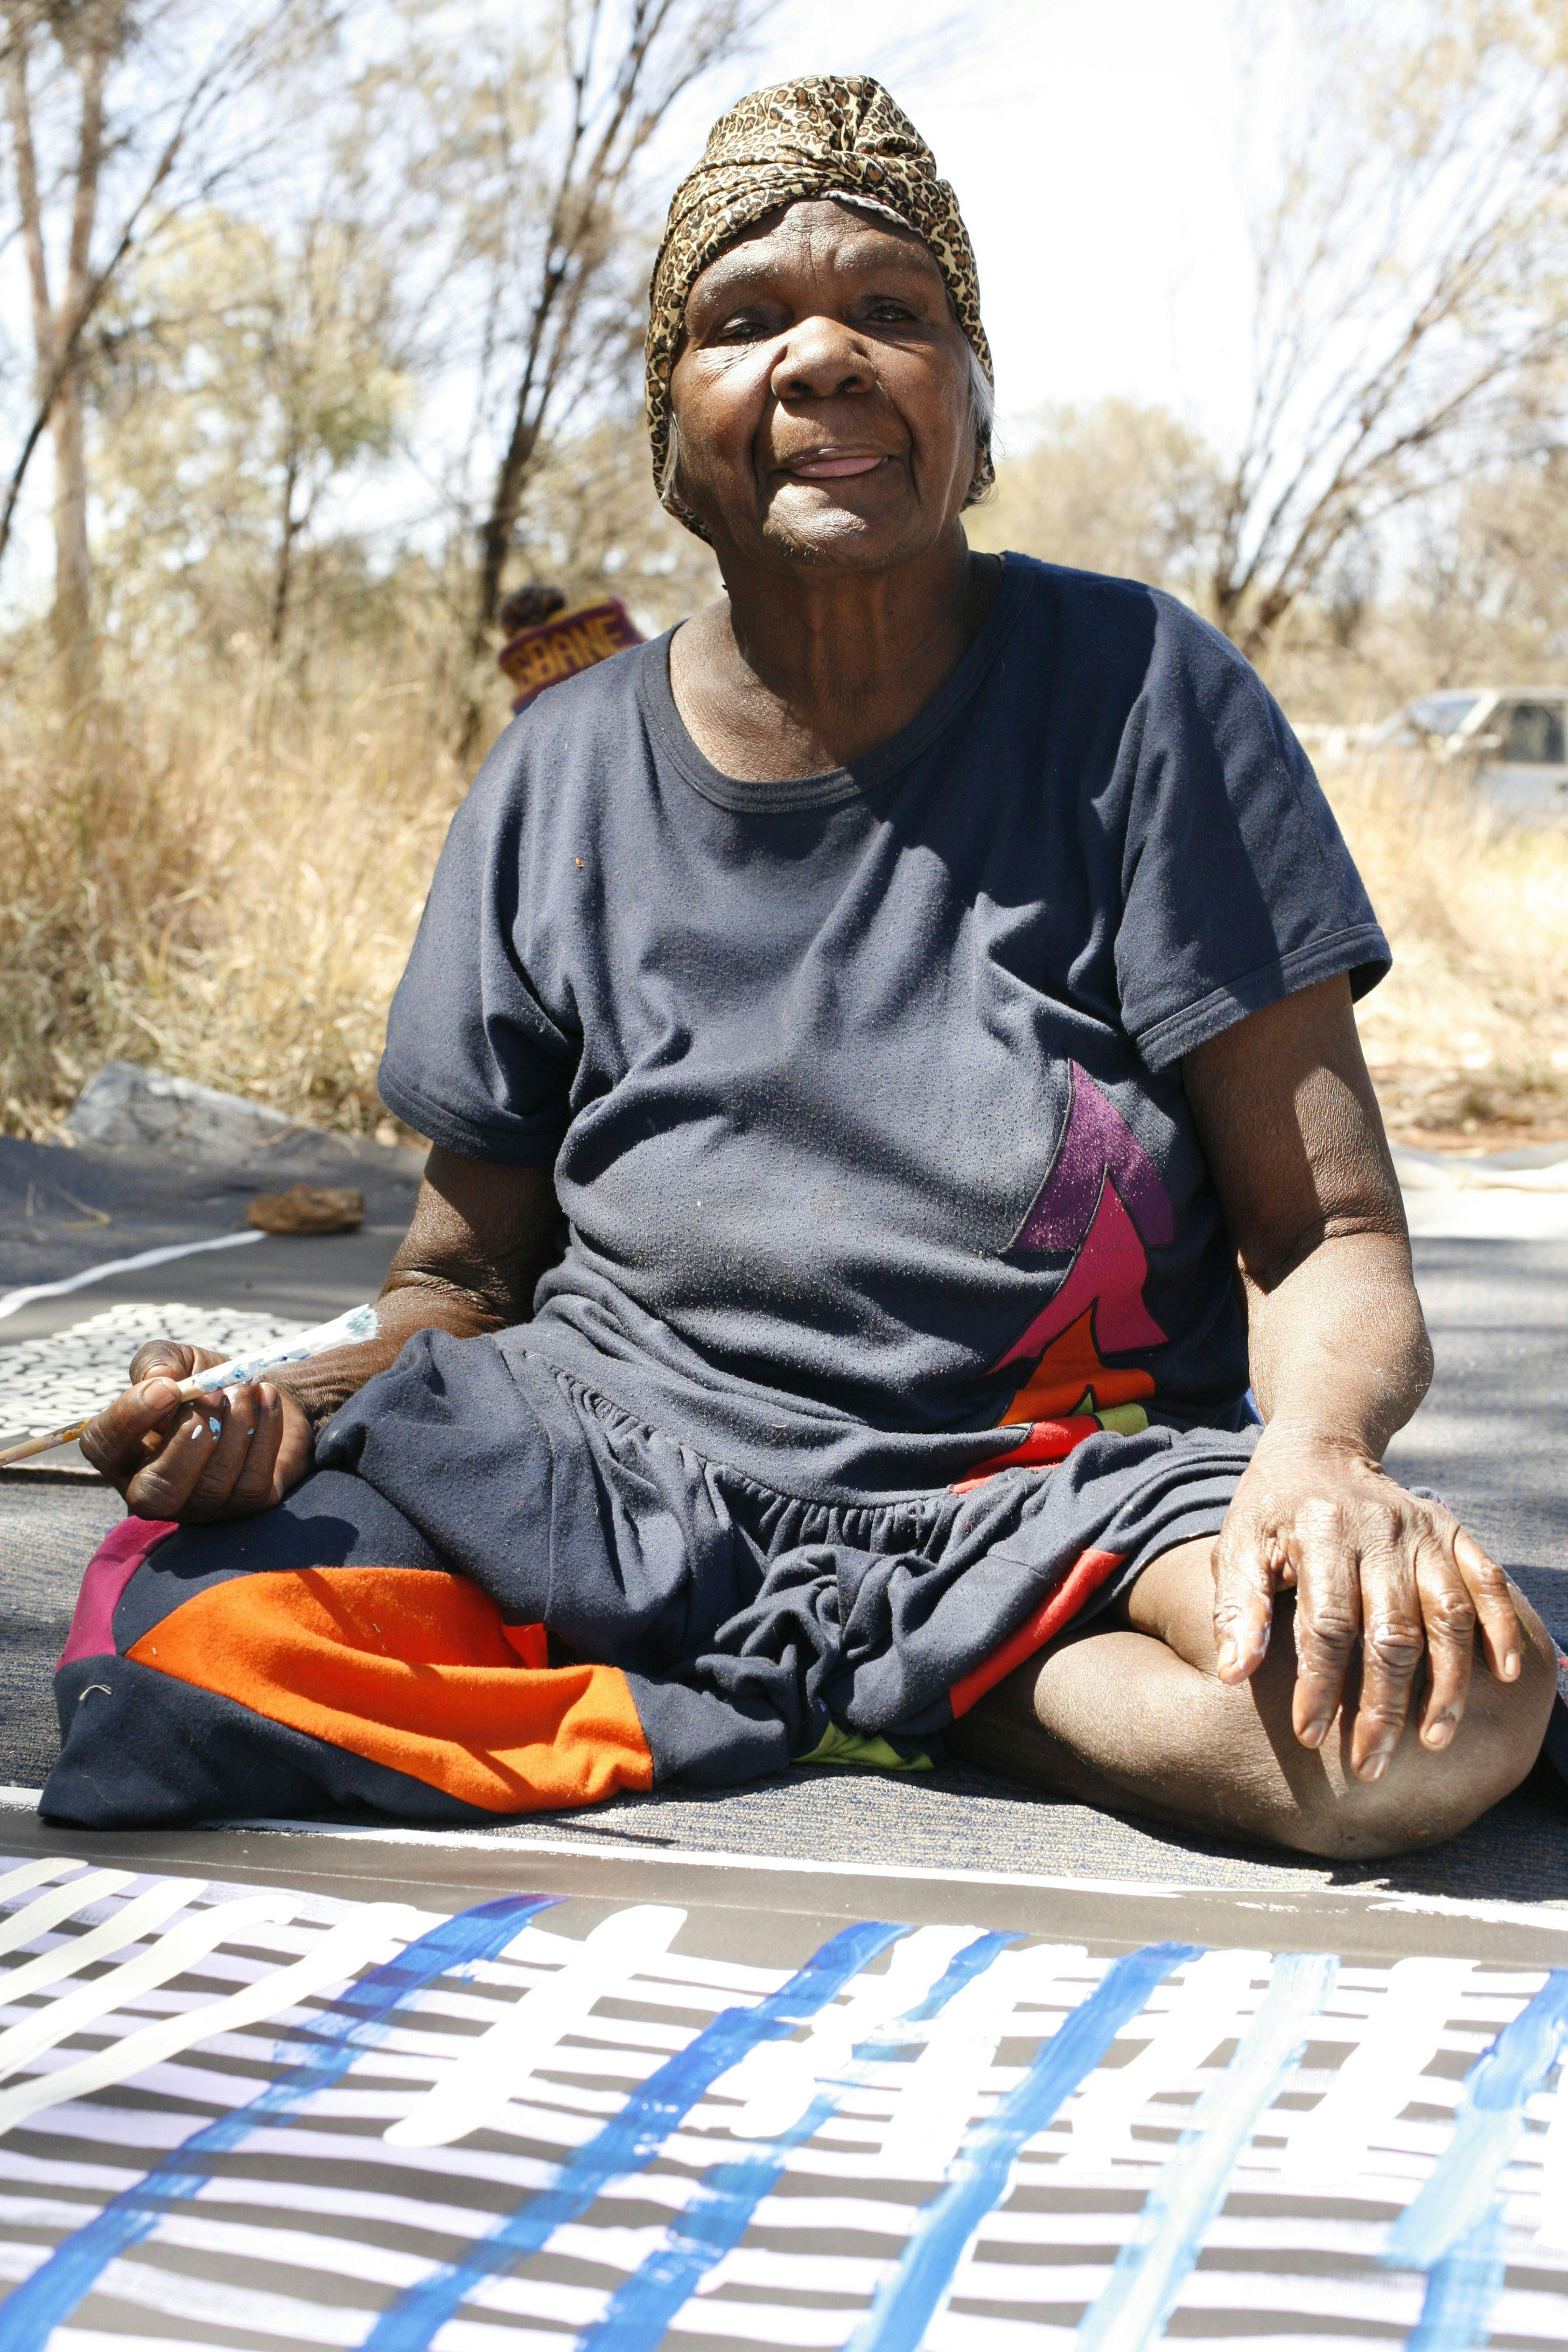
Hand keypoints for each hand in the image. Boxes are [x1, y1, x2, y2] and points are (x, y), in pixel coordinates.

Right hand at [80, 1340, 313, 1521]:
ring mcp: (198, 1506)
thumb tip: (159, 1376)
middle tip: (214, 1394)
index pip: (104, 1447)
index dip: (131, 1418)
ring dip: (235, 1426)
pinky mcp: (243, 1507)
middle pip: (155, 1492)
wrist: (260, 1396)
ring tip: (245, 1389)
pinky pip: (251, 1482)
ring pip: (210, 1485)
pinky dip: (264, 1431)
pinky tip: (267, 1399)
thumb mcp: (179, 1361)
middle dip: (189, 1437)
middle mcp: (152, 1490)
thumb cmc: (206, 1383)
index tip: (167, 1388)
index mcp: (122, 1451)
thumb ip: (159, 1360)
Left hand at [1212, 1425, 1522, 1780]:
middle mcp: (1380, 1531)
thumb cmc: (1271, 1511)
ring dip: (1446, 1684)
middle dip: (1384, 1706)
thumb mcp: (1237, 1546)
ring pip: (1448, 1616)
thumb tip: (1233, 1674)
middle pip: (1391, 1632)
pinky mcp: (1453, 1530)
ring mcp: (1424, 1531)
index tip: (1310, 1736)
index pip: (1326, 1625)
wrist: (1320, 1447)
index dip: (1320, 1685)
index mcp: (1321, 1533)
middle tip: (1370, 1764)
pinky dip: (1501, 1628)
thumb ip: (1238, 1609)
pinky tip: (1502, 1676)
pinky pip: (1489, 1582)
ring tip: (1434, 1740)